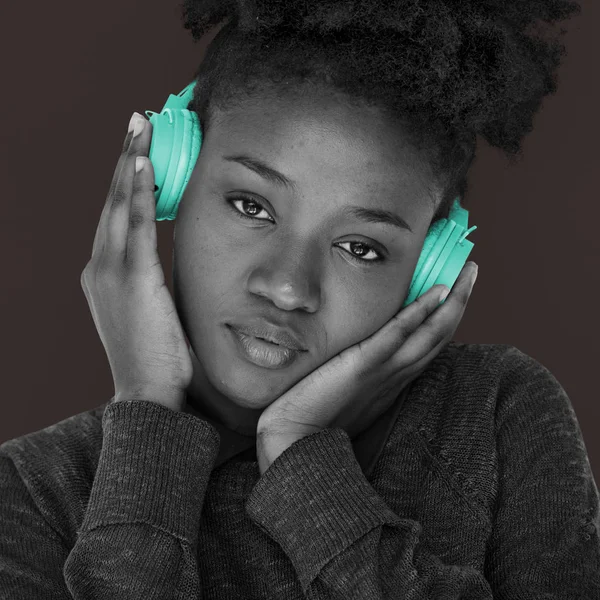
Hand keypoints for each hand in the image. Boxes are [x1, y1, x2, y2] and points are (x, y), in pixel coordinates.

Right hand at [80, 112, 192, 411]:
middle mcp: (100, 265)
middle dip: (124, 158)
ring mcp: (112, 271)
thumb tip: (165, 258)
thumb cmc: (153, 355)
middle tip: (136, 123)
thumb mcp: (147, 309)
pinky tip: (144, 163)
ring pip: (120, 204)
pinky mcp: (133, 278)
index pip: (114, 215)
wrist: (146, 393)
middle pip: (112, 200)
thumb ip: (150, 279)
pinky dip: (139, 192)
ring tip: (140, 127)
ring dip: (131, 162)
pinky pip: (137, 225)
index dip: (125, 180)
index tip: (136, 151)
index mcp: (103, 273)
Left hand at [256, 262, 477, 472]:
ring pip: (430, 334)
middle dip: (459, 303)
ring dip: (452, 302)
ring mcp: (383, 372)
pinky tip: (435, 293)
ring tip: (467, 273)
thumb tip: (360, 354)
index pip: (428, 346)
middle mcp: (396, 376)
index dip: (446, 319)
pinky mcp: (363, 366)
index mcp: (393, 382)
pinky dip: (418, 314)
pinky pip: (396, 336)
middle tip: (472, 272)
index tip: (456, 293)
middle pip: (438, 336)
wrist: (294, 439)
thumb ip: (359, 373)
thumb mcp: (346, 391)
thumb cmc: (314, 415)